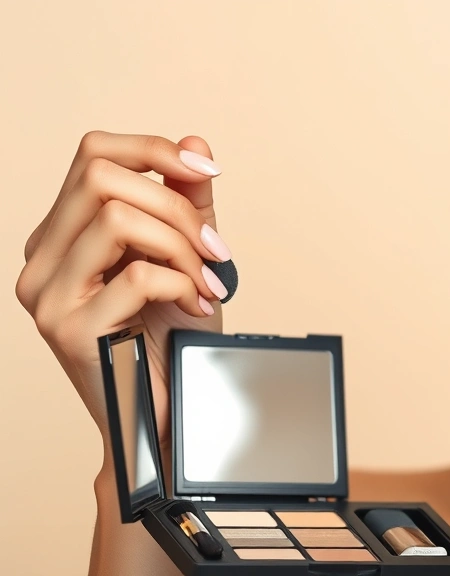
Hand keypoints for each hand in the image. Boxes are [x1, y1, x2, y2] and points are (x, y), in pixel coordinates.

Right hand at [15, 131, 229, 452]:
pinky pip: (137, 275)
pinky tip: (197, 306)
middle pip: (102, 176)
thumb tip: (196, 144)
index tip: (209, 175)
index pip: (93, 154)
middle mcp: (42, 258)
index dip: (156, 150)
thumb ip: (189, 202)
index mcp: (63, 234)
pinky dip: (182, 283)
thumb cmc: (173, 336)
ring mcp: (47, 294)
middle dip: (177, 206)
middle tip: (214, 250)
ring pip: (117, 219)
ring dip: (182, 246)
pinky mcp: (68, 330)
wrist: (165, 413)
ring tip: (207, 281)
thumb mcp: (187, 255)